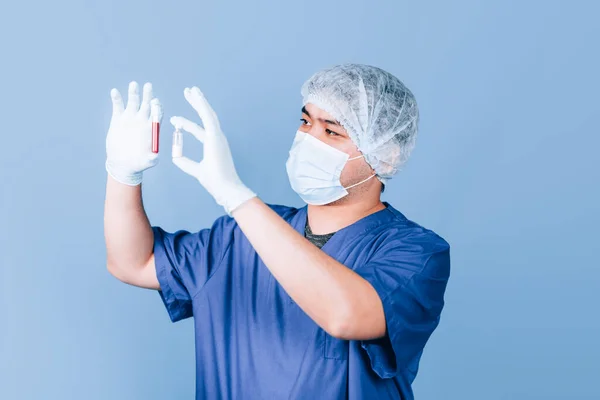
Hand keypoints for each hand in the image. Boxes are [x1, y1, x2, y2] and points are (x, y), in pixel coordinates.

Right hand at [105, 81, 162, 185]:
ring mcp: (130, 118)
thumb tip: (155, 156)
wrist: (122, 163)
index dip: (157, 107)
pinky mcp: (118, 119)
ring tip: (134, 84)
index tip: (156, 102)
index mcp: (152, 128)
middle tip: (148, 85)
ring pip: (133, 102)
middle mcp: (142, 120)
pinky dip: (117, 99)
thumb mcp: (147, 162)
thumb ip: (152, 159)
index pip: (158, 113)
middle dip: (148, 95)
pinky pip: (118, 106)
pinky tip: (115, 92)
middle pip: (147, 104)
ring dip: (133, 93)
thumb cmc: (138, 163)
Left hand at [170, 86, 255, 214]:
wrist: (225, 188)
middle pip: (205, 117)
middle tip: (188, 93)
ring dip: (199, 101)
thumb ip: (185, 163)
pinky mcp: (216, 136)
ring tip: (191, 89)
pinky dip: (202, 105)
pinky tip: (196, 95)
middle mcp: (217, 138)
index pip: (198, 131)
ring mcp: (218, 136)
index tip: (174, 120)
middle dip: (196, 104)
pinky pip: (208, 117)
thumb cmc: (215, 182)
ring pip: (208, 114)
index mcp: (212, 146)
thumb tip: (174, 155)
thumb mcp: (195, 170)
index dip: (186, 125)